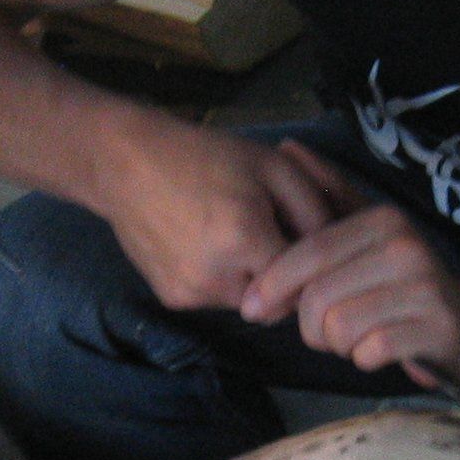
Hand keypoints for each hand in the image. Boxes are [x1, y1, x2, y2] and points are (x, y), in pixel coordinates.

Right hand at [97, 121, 344, 311]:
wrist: (125, 163)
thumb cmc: (206, 156)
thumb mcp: (274, 167)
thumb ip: (314, 211)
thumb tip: (335, 254)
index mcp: (247, 241)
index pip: (305, 281)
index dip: (311, 265)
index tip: (304, 242)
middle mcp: (218, 278)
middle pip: (278, 300)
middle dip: (283, 275)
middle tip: (271, 234)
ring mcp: (192, 294)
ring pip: (248, 304)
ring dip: (253, 279)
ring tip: (235, 237)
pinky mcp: (172, 300)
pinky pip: (216, 300)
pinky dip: (222, 280)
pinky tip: (206, 245)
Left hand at [242, 164, 459, 386]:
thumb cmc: (403, 282)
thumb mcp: (368, 232)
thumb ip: (328, 192)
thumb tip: (286, 146)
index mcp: (383, 220)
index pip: (307, 253)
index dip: (272, 285)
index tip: (254, 308)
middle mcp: (405, 246)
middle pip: (317, 296)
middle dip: (308, 325)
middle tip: (324, 331)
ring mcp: (424, 288)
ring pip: (338, 327)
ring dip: (336, 345)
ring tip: (355, 338)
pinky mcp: (437, 328)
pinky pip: (369, 352)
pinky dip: (364, 359)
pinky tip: (378, 351)